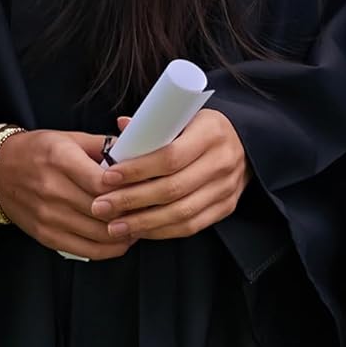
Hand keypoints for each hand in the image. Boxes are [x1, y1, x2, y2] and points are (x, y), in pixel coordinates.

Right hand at [0, 129, 133, 260]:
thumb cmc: (37, 150)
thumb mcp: (69, 138)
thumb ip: (102, 146)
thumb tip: (136, 153)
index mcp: (60, 159)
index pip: (101, 182)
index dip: (126, 188)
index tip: (144, 187)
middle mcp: (53, 190)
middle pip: (102, 210)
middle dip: (130, 212)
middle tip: (149, 209)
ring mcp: (48, 216)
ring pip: (97, 234)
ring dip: (124, 233)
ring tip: (139, 224)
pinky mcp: (46, 235)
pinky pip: (84, 250)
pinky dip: (108, 249)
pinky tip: (121, 240)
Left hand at [91, 109, 249, 239]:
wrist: (244, 142)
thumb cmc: (201, 127)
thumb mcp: (184, 115)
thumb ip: (154, 124)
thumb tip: (121, 127)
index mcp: (210, 132)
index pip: (170, 156)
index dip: (137, 169)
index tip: (108, 176)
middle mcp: (222, 161)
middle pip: (172, 189)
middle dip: (132, 200)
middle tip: (101, 206)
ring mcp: (227, 188)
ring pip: (181, 213)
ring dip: (143, 223)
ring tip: (114, 225)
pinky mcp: (226, 207)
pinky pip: (191, 226)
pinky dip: (162, 231)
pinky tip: (139, 231)